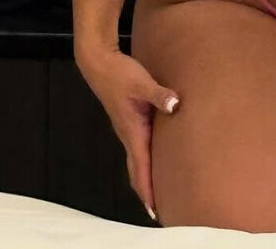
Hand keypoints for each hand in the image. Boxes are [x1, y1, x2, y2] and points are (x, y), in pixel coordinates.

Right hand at [76, 48, 179, 222]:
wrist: (100, 64)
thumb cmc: (120, 74)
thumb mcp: (142, 83)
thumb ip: (159, 94)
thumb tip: (175, 104)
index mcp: (132, 131)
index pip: (141, 168)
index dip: (148, 190)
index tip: (154, 210)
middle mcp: (129, 135)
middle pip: (137, 171)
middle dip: (146, 192)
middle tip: (158, 210)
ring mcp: (127, 129)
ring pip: (136, 161)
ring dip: (145, 178)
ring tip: (158, 192)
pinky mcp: (129, 121)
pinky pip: (138, 149)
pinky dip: (145, 162)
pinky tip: (155, 160)